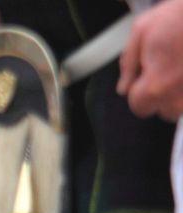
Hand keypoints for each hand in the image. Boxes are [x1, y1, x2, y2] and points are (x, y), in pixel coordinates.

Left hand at [119, 2, 182, 121]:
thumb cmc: (180, 14)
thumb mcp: (143, 29)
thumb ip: (128, 64)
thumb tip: (124, 88)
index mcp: (156, 86)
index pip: (139, 106)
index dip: (139, 88)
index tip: (147, 72)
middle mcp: (181, 98)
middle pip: (164, 110)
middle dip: (162, 92)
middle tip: (169, 64)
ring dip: (181, 92)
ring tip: (181, 64)